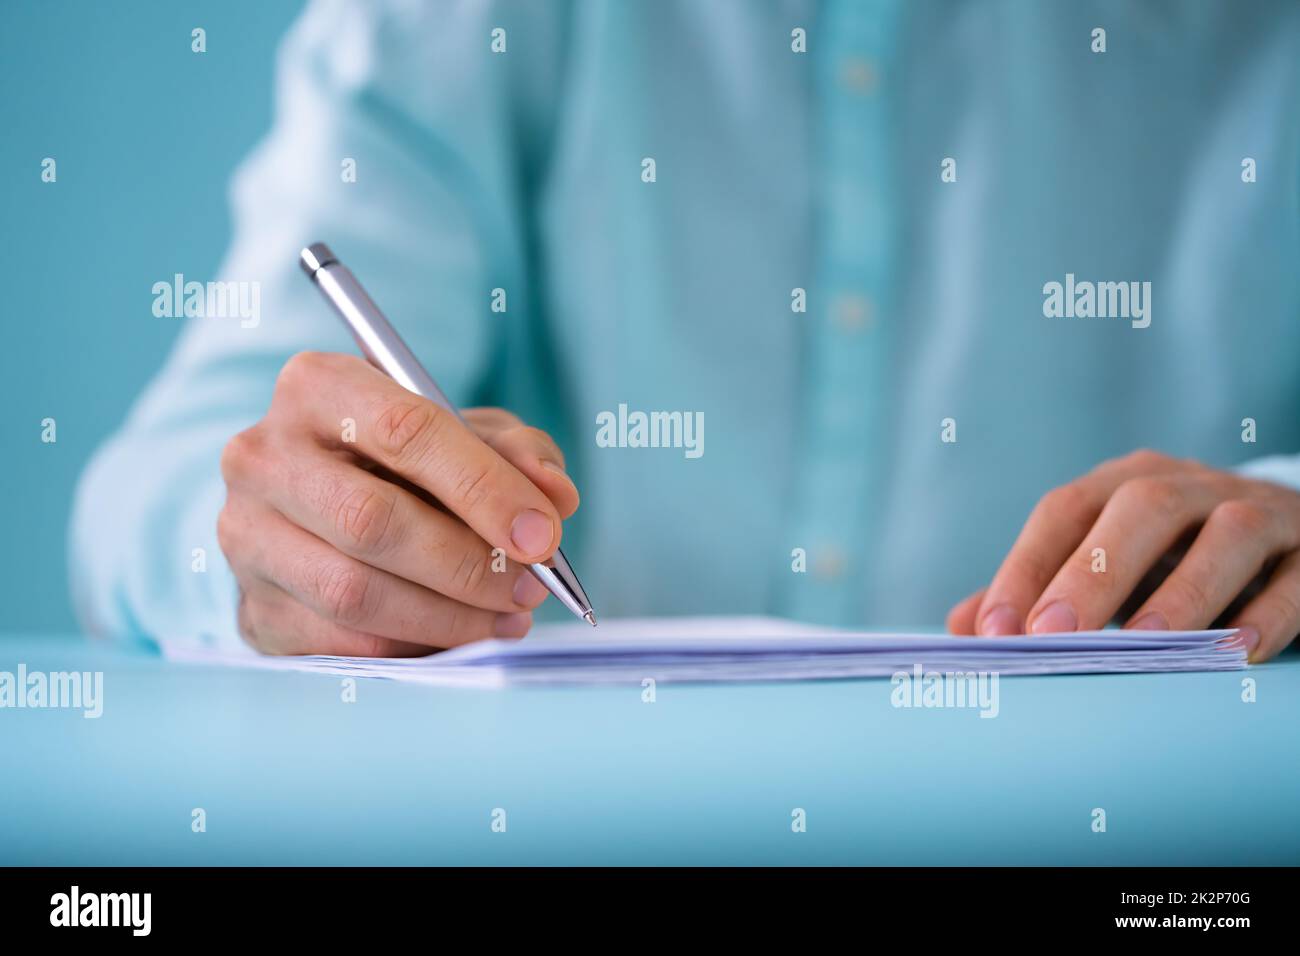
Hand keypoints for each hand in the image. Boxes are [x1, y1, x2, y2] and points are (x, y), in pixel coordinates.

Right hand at [217, 351, 578, 655]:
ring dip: (448, 616)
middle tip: (531, 587)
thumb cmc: (407, 462)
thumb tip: (554, 497)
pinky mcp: (252, 608)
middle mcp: (263, 456)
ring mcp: (246, 536)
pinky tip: (458, 635)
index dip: (484, 488)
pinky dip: (413, 647)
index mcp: (318, 386)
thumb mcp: (470, 435)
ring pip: (353, 592)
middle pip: (373, 520)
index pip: (407, 432)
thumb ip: (520, 454)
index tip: (543, 535)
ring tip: (508, 618)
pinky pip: (339, 643)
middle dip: (469, 564)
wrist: (323, 510)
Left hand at [947, 449, 1299, 661]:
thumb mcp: (1107, 566)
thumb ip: (1040, 591)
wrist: (1286, 537)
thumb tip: (963, 627)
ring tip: (1148, 642)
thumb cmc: (1172, 559)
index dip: (1025, 566)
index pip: (1065, 512)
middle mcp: (1188, 486)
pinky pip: (1298, 576)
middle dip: (1093, 572)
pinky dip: (1270, 612)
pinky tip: (1240, 651)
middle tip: (1053, 634)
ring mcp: (1257, 511)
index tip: (993, 631)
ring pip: (1227, 534)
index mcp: (1124, 484)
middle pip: (1139, 511)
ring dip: (1185, 589)